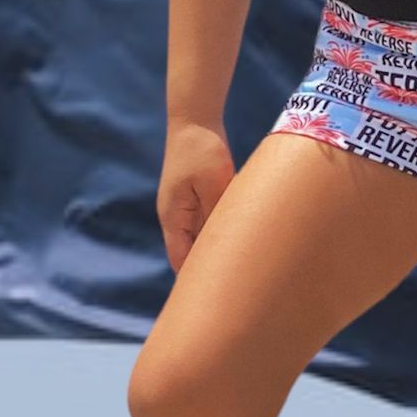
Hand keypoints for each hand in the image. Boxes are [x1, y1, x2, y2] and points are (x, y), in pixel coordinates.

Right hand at [157, 121, 236, 271]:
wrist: (195, 121)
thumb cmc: (202, 150)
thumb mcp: (215, 184)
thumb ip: (218, 215)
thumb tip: (226, 244)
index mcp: (174, 218)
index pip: (181, 260)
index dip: (196, 279)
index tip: (217, 295)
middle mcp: (176, 217)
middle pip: (190, 253)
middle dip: (209, 268)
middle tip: (237, 286)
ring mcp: (186, 207)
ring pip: (201, 238)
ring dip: (217, 249)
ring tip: (243, 267)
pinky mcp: (198, 197)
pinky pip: (208, 222)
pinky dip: (221, 231)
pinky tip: (242, 237)